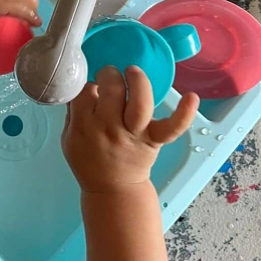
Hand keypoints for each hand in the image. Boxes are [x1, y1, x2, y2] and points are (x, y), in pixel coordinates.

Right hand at [62, 66, 198, 194]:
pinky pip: (172, 128)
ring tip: (132, 71)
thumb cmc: (89, 159)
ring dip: (138, 82)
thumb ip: (75, 112)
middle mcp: (109, 128)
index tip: (91, 86)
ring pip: (139, 104)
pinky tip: (191, 97)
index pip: (84, 93)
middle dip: (109, 75)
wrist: (113, 188)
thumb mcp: (69, 137)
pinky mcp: (154, 140)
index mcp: (84, 127)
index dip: (88, 84)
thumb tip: (87, 85)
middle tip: (109, 75)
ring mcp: (133, 134)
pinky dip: (184, 113)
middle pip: (111, 92)